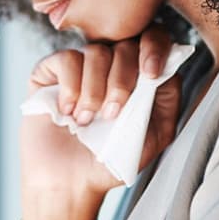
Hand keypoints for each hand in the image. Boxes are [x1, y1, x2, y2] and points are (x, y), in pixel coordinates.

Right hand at [21, 24, 180, 197]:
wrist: (71, 181)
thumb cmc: (112, 159)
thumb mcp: (154, 134)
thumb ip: (166, 98)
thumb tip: (167, 65)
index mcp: (138, 74)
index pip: (154, 38)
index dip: (155, 48)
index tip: (150, 74)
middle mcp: (111, 64)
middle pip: (125, 44)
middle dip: (122, 81)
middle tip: (112, 115)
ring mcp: (80, 65)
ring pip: (95, 52)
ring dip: (95, 90)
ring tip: (87, 121)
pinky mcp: (51, 71)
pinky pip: (66, 59)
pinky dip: (71, 87)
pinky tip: (68, 112)